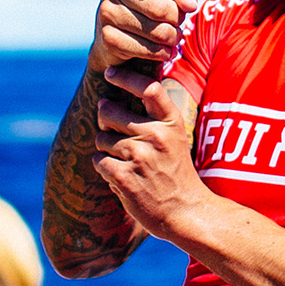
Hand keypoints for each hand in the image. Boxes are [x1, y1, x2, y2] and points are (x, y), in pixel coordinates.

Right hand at [90, 0, 197, 74]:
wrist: (117, 41)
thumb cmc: (149, 9)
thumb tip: (188, 4)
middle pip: (157, 5)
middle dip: (176, 18)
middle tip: (180, 23)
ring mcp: (106, 11)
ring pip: (153, 29)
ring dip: (171, 37)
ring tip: (174, 38)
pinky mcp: (107, 36)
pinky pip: (143, 47)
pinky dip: (159, 52)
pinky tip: (164, 52)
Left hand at [93, 64, 204, 240]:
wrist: (185, 212)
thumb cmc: (176, 172)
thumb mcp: (175, 137)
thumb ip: (154, 116)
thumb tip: (119, 92)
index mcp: (171, 123)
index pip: (149, 88)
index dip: (125, 77)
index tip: (110, 73)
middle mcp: (156, 136)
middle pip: (109, 111)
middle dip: (105, 120)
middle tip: (115, 134)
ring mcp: (140, 156)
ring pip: (102, 139)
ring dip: (107, 150)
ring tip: (128, 163)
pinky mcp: (124, 176)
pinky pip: (99, 161)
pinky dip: (106, 169)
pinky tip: (123, 177)